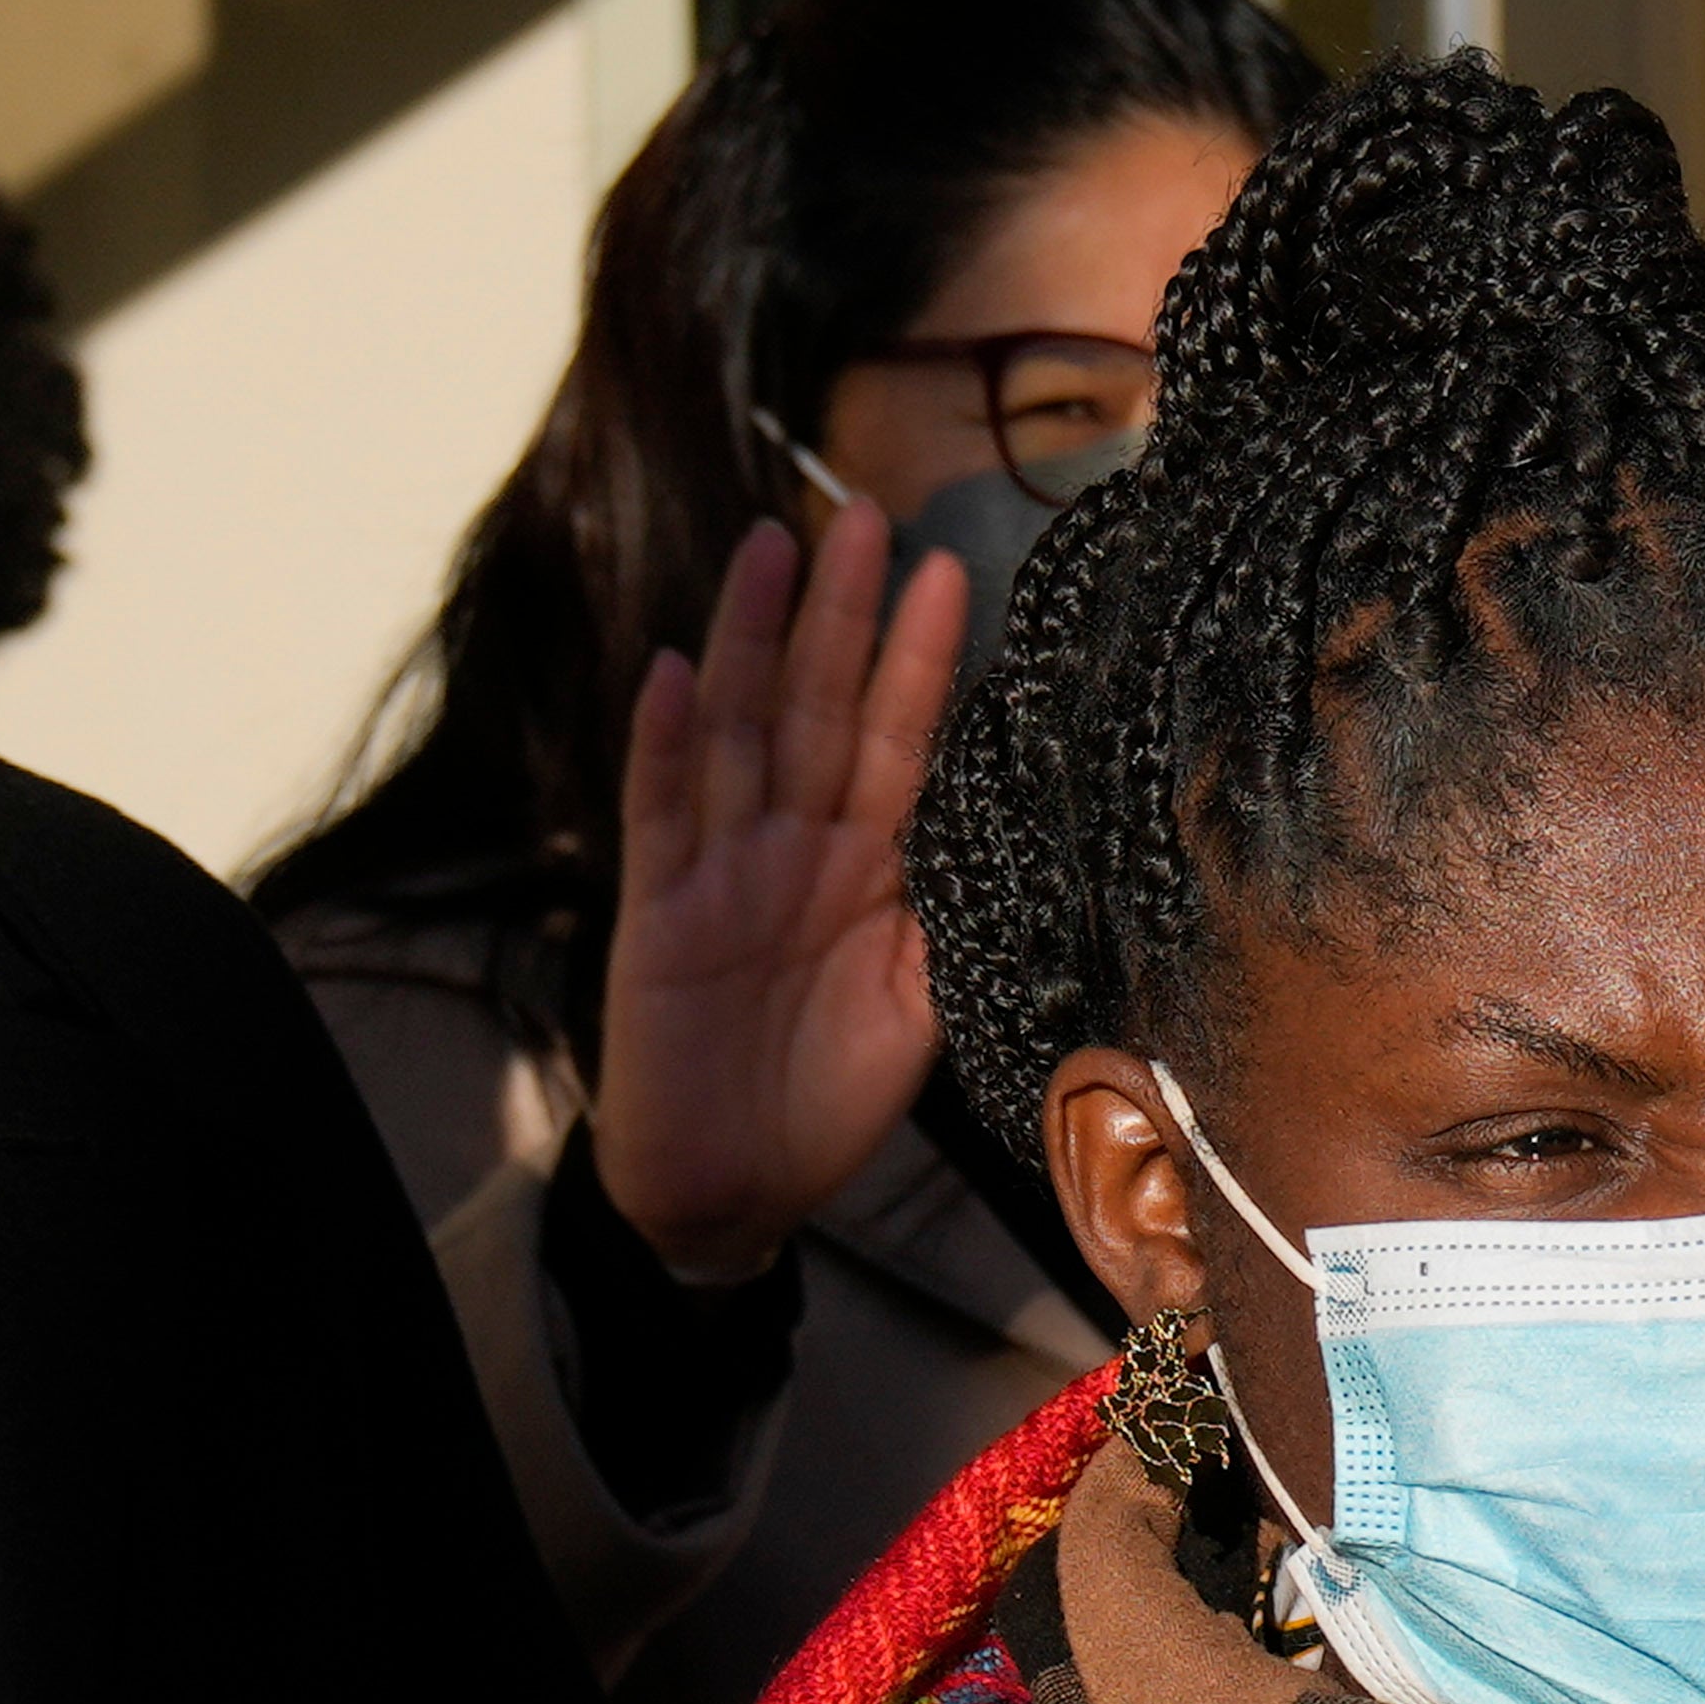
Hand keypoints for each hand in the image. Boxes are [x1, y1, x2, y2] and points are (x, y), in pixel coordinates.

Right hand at [590, 508, 958, 1287]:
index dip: (919, 658)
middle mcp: (792, 848)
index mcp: (868, 865)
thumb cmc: (829, 1095)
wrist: (734, 1190)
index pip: (898, 738)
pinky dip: (666, 742)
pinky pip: (661, 813)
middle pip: (815, 706)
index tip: (951, 567)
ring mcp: (720, 870)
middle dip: (839, 612)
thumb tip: (1047, 844)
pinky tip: (677, 669)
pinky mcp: (657, 914)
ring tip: (773, 546)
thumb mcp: (928, 1002)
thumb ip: (962, 916)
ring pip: (740, 731)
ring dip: (753, 639)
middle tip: (863, 513)